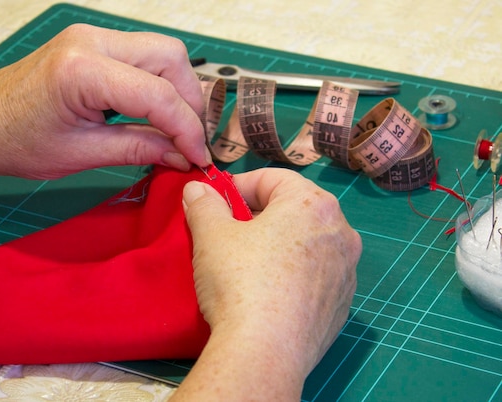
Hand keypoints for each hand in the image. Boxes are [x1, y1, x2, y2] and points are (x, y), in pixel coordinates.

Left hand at [0, 23, 209, 178]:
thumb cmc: (15, 143)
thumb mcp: (82, 154)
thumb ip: (140, 150)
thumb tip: (185, 157)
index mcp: (82, 69)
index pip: (158, 94)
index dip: (187, 130)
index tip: (199, 159)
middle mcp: (91, 39)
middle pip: (170, 58)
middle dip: (189, 102)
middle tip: (190, 142)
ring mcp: (91, 35)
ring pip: (161, 53)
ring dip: (177, 91)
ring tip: (177, 131)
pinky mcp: (91, 42)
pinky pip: (142, 56)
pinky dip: (158, 84)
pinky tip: (157, 113)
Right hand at [174, 168, 360, 399]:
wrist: (264, 353)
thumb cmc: (240, 281)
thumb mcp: (211, 234)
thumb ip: (204, 204)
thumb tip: (197, 191)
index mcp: (314, 205)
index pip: (273, 178)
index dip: (239, 186)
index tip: (216, 202)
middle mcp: (341, 232)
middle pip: (294, 210)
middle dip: (259, 216)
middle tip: (228, 232)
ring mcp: (347, 272)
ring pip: (307, 244)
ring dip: (278, 245)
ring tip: (247, 264)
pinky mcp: (342, 306)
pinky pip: (315, 278)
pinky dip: (293, 276)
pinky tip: (268, 293)